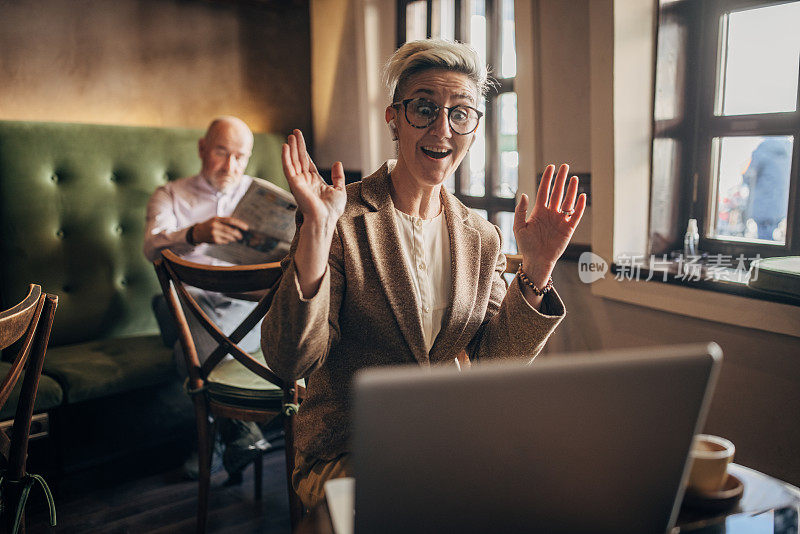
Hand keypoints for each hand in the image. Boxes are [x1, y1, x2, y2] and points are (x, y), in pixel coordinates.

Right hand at [192, 216, 247, 244]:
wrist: (197, 232)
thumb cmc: (209, 225)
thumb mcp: (215, 220)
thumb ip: (225, 221)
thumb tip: (238, 226)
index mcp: (217, 219)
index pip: (231, 221)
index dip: (240, 224)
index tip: (246, 227)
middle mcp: (215, 225)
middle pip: (231, 230)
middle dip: (238, 234)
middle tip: (241, 236)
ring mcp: (214, 233)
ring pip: (229, 237)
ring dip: (233, 238)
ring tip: (234, 238)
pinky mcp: (214, 240)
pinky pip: (225, 241)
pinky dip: (227, 241)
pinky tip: (226, 239)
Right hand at [282, 129, 345, 233]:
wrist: (325, 219)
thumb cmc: (332, 210)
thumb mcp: (339, 190)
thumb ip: (338, 176)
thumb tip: (337, 163)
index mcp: (314, 181)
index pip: (307, 162)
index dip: (304, 150)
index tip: (300, 139)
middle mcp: (305, 180)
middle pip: (299, 159)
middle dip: (297, 145)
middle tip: (295, 131)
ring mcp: (298, 182)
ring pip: (293, 161)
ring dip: (291, 148)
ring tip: (290, 136)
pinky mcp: (294, 184)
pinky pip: (288, 168)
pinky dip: (285, 157)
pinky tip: (285, 147)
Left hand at [513, 164, 585, 286]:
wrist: (537, 260)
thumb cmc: (526, 245)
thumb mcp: (519, 227)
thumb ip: (520, 211)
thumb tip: (525, 195)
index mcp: (539, 211)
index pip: (544, 191)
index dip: (547, 179)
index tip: (551, 167)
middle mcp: (551, 213)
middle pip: (557, 192)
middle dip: (560, 179)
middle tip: (565, 166)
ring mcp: (560, 220)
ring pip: (567, 201)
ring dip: (571, 190)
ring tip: (573, 178)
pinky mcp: (568, 229)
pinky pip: (576, 215)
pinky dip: (580, 206)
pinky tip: (582, 196)